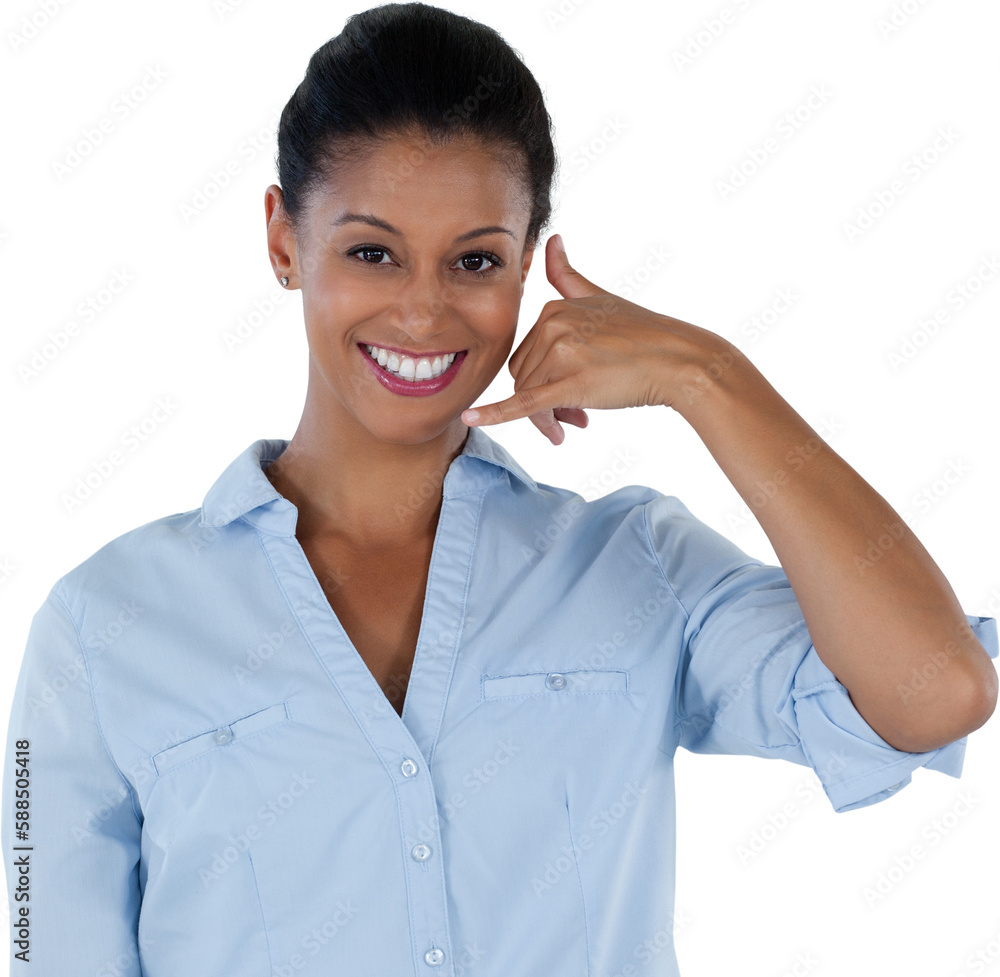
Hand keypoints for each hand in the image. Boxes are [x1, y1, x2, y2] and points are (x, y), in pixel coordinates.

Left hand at [461, 233, 735, 444]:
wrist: (680, 361)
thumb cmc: (644, 334)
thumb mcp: (600, 297)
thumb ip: (568, 275)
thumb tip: (552, 238)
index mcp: (554, 308)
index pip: (527, 355)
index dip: (542, 379)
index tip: (569, 398)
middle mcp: (552, 325)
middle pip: (525, 378)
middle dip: (545, 403)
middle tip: (574, 420)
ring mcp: (562, 352)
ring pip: (531, 397)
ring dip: (548, 419)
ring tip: (576, 425)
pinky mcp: (571, 382)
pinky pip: (524, 403)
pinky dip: (494, 413)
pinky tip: (470, 419)